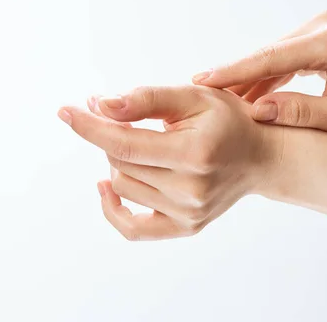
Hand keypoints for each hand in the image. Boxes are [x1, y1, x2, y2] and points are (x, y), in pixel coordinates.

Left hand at [57, 86, 281, 239]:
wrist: (261, 157)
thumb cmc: (228, 121)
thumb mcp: (194, 97)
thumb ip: (147, 99)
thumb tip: (101, 105)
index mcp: (194, 154)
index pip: (124, 144)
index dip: (90, 126)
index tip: (65, 111)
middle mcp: (191, 190)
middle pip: (120, 164)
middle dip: (112, 136)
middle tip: (123, 117)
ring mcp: (188, 214)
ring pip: (123, 187)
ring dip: (120, 161)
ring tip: (143, 143)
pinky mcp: (185, 227)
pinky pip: (133, 228)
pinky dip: (113, 208)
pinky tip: (106, 187)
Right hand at [193, 10, 326, 135]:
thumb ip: (301, 112)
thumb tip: (256, 110)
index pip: (271, 58)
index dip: (234, 71)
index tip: (199, 81)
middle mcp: (322, 26)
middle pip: (267, 55)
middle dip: (235, 78)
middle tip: (197, 99)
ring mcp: (320, 28)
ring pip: (272, 58)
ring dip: (249, 80)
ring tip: (217, 104)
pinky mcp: (318, 37)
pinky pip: (284, 59)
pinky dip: (267, 78)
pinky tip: (246, 96)